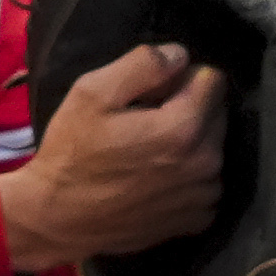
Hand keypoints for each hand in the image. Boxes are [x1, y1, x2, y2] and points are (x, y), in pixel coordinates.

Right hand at [0, 40, 226, 273]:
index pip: (213, 79)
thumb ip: (143, 64)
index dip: (180, 77)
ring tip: (148, 152)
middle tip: (145, 120)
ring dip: (191, 144)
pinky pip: (207, 182)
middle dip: (189, 108)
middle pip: (216, 113)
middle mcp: (207, 163)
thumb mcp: (92, 92)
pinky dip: (189, 176)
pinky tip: (156, 178)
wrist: (59, 219)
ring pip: (213, 148)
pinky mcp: (198, 220)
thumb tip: (181, 55)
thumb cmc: (72, 152)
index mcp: (184, 128)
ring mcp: (205, 196)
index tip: (151, 92)